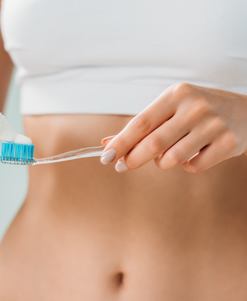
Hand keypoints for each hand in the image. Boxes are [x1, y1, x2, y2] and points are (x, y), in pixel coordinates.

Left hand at [100, 83, 246, 172]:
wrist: (246, 111)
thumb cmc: (197, 110)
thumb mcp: (170, 108)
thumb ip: (141, 126)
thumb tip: (107, 143)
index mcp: (176, 94)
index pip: (141, 123)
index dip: (121, 142)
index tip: (106, 156)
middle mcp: (195, 107)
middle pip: (153, 144)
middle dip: (133, 159)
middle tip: (122, 166)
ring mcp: (214, 125)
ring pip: (172, 159)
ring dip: (162, 162)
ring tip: (168, 153)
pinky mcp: (229, 143)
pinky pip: (193, 166)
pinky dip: (186, 165)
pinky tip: (194, 153)